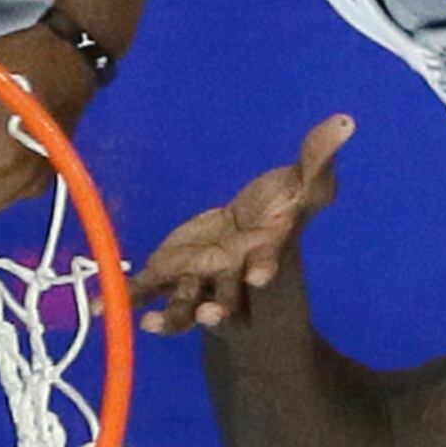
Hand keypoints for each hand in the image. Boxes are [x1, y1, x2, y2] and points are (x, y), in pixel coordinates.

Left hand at [136, 114, 353, 332]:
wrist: (252, 227)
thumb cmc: (284, 205)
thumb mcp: (304, 179)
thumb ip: (319, 157)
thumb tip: (346, 121)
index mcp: (266, 251)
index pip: (269, 262)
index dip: (266, 270)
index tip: (261, 278)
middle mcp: (234, 275)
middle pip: (228, 296)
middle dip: (220, 308)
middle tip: (209, 314)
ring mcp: (201, 278)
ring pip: (186, 303)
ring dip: (172, 316)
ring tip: (151, 325)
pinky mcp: (172, 271)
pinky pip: (148, 289)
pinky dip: (125, 297)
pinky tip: (99, 309)